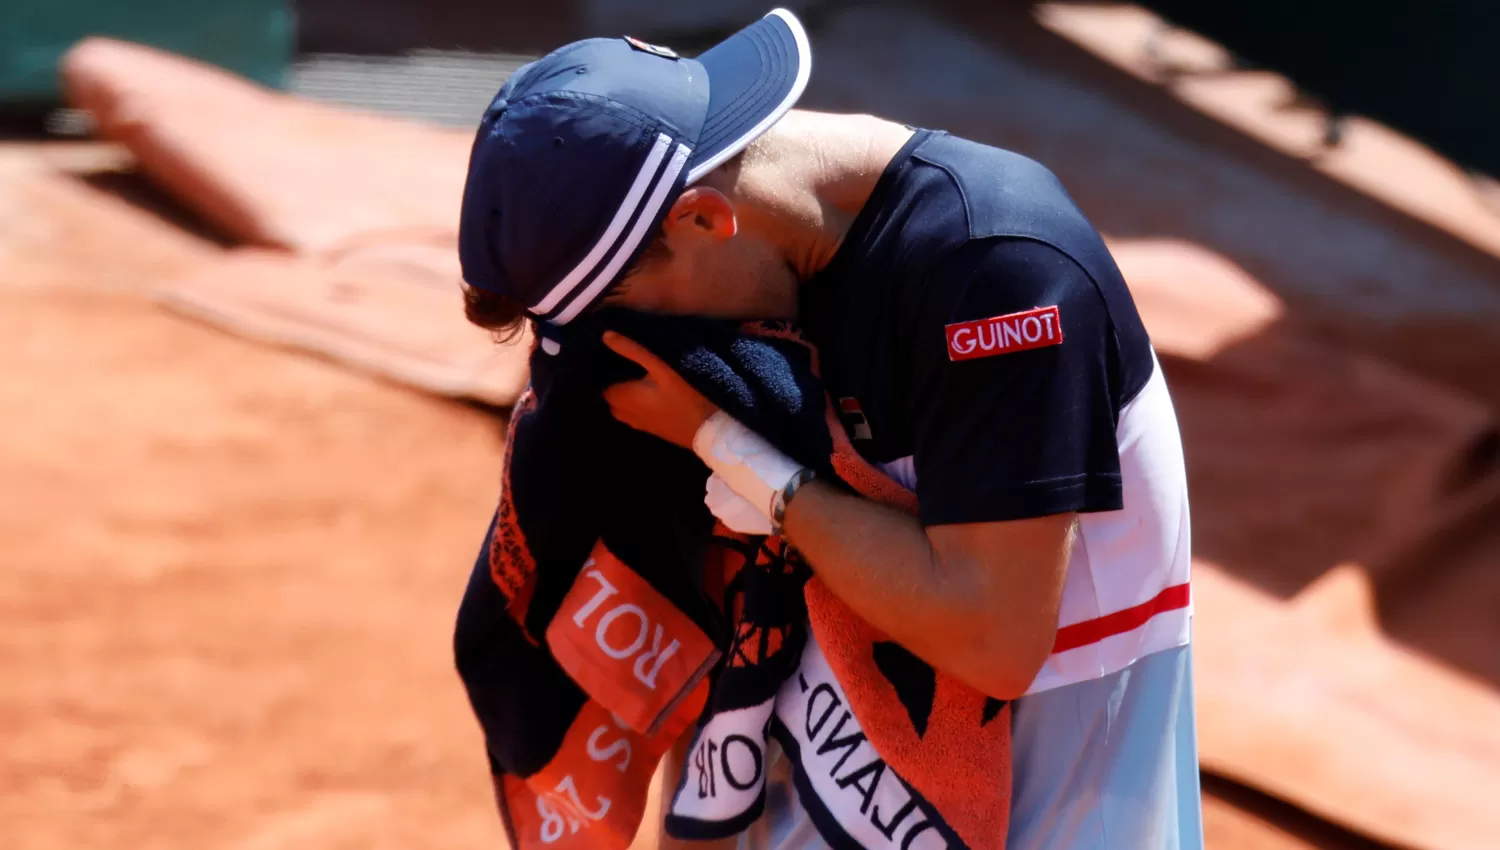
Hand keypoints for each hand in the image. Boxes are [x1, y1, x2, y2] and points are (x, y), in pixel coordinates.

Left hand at [601, 331, 719, 449]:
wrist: (713, 430)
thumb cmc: (687, 395)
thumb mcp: (661, 366)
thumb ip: (632, 350)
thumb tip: (605, 335)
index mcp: (622, 397)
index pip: (600, 379)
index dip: (606, 365)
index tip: (614, 351)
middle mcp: (624, 413)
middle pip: (610, 392)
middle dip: (615, 377)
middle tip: (628, 360)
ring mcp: (638, 424)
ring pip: (622, 404)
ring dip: (627, 391)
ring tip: (640, 373)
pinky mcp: (652, 429)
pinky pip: (635, 412)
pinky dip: (637, 401)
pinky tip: (651, 391)